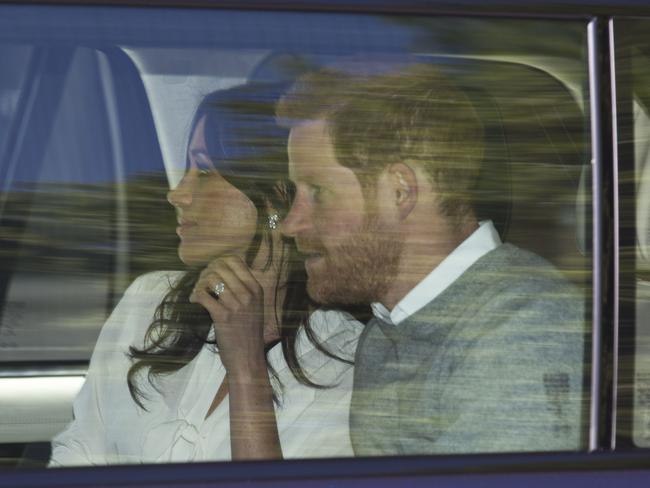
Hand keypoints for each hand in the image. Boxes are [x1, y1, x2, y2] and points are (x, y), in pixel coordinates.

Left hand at [189, 255, 265, 377]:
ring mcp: (237, 305)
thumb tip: (219, 269)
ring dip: (199, 283)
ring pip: (211, 279)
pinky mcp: (222, 316)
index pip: (235, 260)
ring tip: (197, 292)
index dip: (219, 262)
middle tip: (201, 283)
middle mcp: (249, 294)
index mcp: (257, 289)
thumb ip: (243, 288)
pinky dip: (196, 295)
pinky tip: (195, 301)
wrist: (248, 358)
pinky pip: (203, 294)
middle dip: (206, 272)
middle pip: (221, 267)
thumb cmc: (247, 333)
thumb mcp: (254, 306)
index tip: (212, 271)